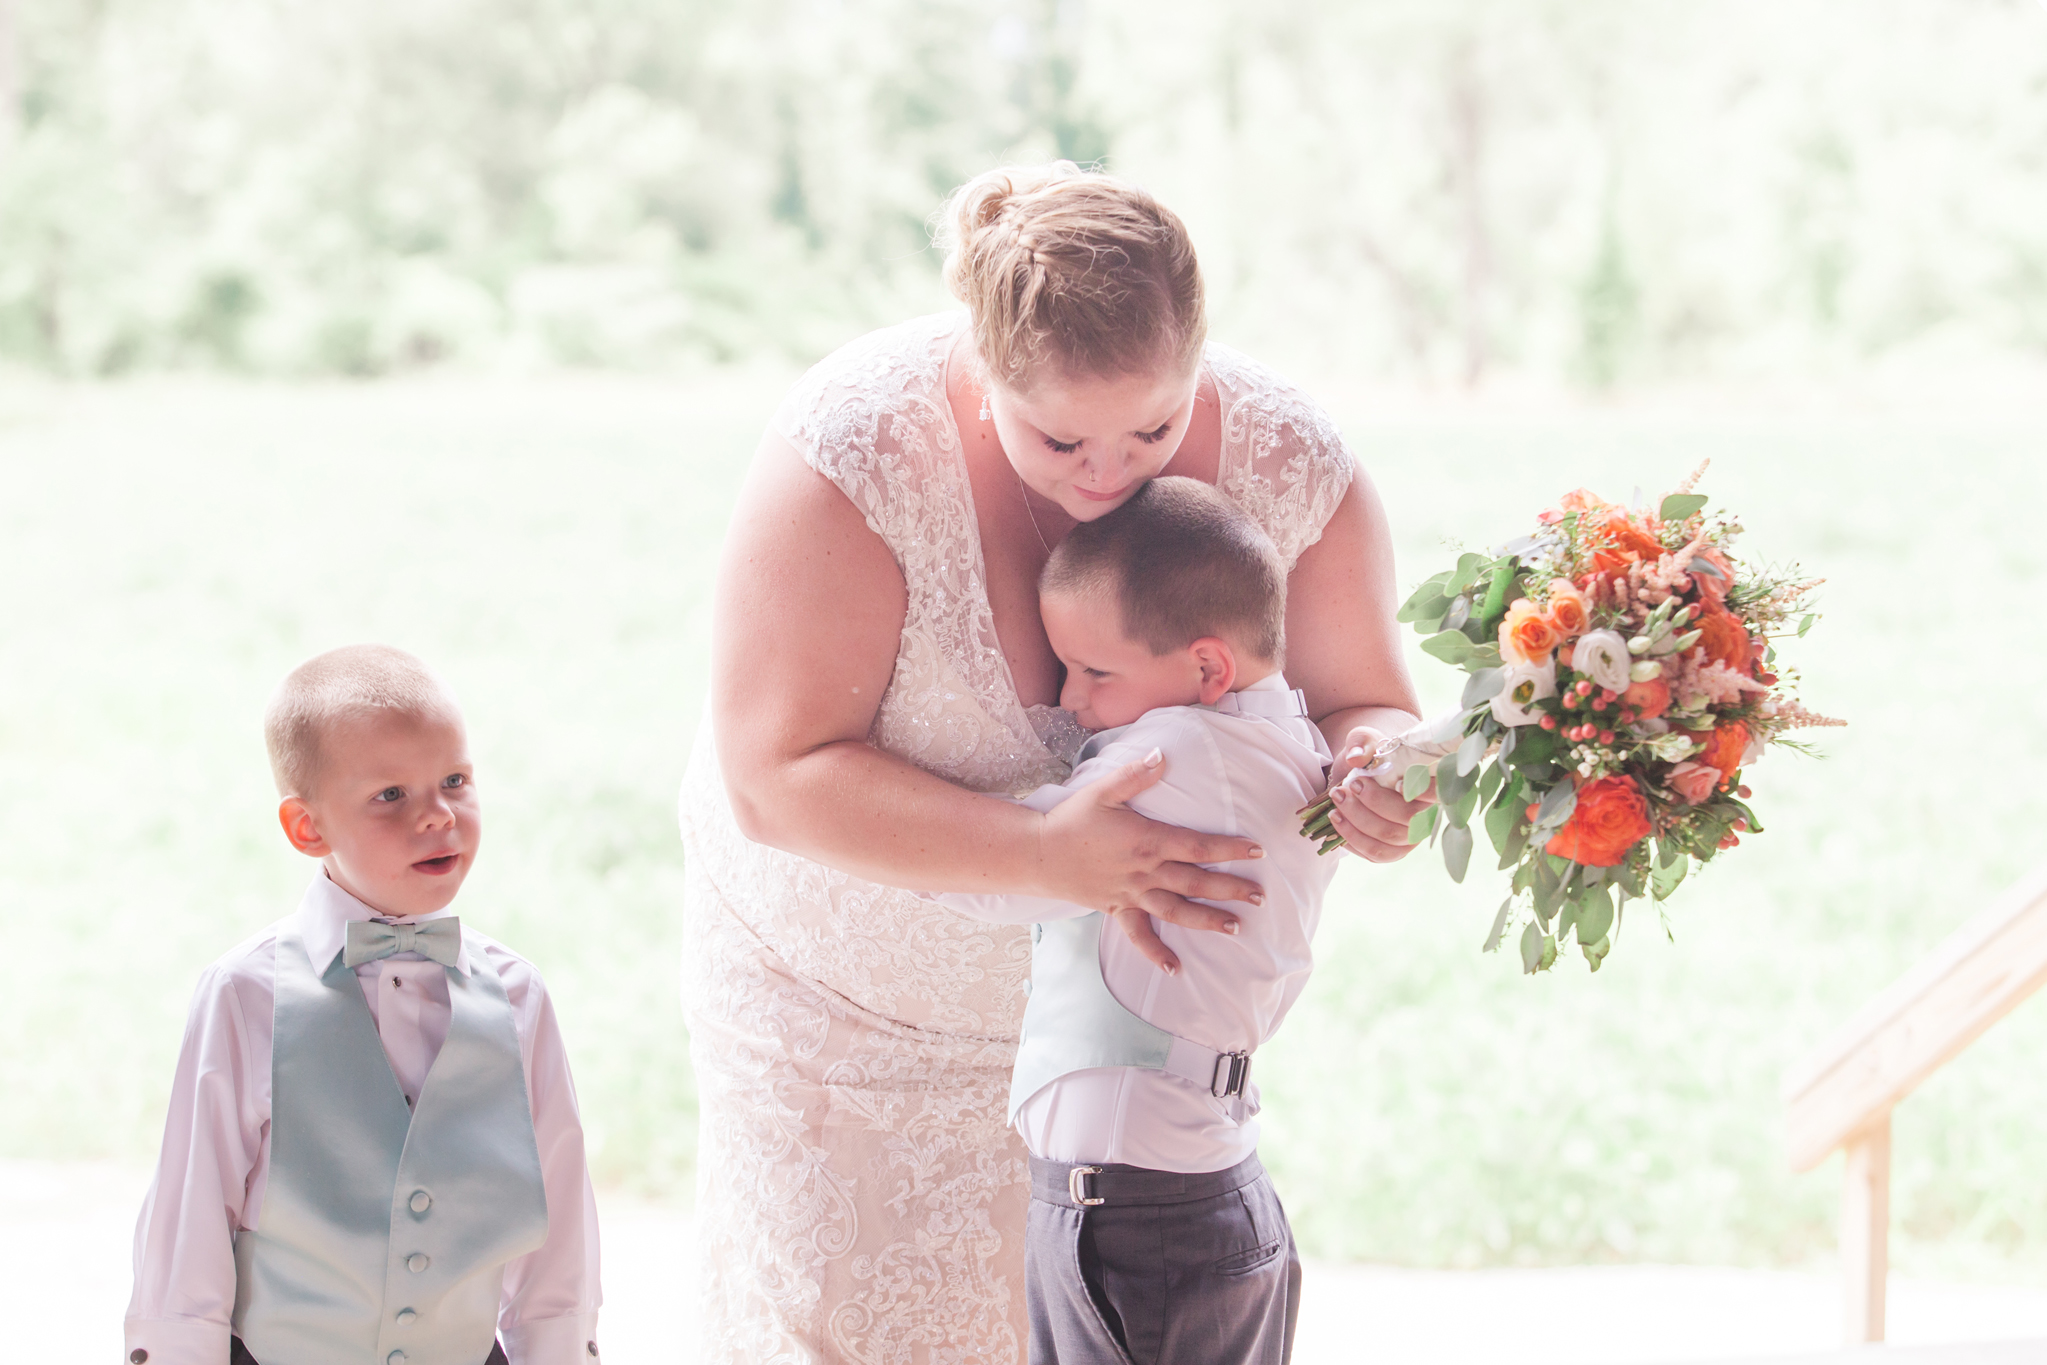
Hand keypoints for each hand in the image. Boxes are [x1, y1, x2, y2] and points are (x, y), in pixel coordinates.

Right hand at [1038, 749, 1264, 974]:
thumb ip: (1135, 775)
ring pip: (1176, 911)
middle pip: (1195, 882)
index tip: (1257, 851)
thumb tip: (1162, 754)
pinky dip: (1156, 954)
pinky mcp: (1116, 909)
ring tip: (1236, 928)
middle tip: (1261, 896)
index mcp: (1147, 841)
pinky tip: (1176, 969)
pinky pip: (1139, 936)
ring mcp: (1131, 894)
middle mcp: (1144, 871)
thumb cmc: (1071, 819)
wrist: (1036, 853)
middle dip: (1230, 889)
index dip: (1230, 849)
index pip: (1198, 846)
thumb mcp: (1102, 791)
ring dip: (1207, 921)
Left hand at [1324, 725, 1435, 862]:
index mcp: (1429, 785)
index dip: (1425, 792)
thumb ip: (1362, 743)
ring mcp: (1411, 837)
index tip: (1400, 783)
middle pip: (1408, 817)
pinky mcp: (1394, 852)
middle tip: (1350, 785)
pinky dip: (1353, 839)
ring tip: (1337, 800)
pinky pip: (1375, 853)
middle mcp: (1426, 814)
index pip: (1439, 792)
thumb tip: (1356, 758)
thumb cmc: (1371, 757)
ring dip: (1358, 821)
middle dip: (1374, 802)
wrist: (1360, 777)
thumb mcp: (1366, 740)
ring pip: (1389, 837)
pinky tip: (1338, 821)